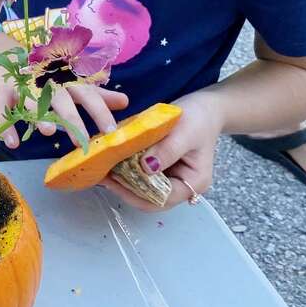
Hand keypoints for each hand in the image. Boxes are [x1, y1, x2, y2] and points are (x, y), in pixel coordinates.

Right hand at [0, 73, 127, 150]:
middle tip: (80, 142)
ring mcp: (22, 85)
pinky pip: (2, 108)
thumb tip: (125, 101)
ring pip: (31, 100)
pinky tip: (13, 143)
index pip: (87, 94)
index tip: (111, 131)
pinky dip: (6, 124)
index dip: (99, 111)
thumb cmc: (48, 76)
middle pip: (60, 100)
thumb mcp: (73, 83)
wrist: (9, 56)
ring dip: (38, 115)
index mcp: (67, 79)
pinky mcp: (2, 92)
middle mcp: (46, 81)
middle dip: (71, 119)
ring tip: (48, 132)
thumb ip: (96, 94)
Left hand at [103, 92, 222, 210]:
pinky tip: (111, 160)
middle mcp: (181, 186)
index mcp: (193, 183)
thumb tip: (146, 168)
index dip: (136, 194)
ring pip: (143, 188)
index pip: (162, 199)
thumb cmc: (198, 118)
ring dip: (123, 181)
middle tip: (102, 175)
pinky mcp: (159, 168)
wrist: (203, 107)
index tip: (114, 179)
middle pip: (150, 198)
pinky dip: (126, 170)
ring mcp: (170, 178)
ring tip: (102, 169)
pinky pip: (141, 174)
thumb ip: (167, 151)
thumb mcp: (185, 132)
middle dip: (126, 190)